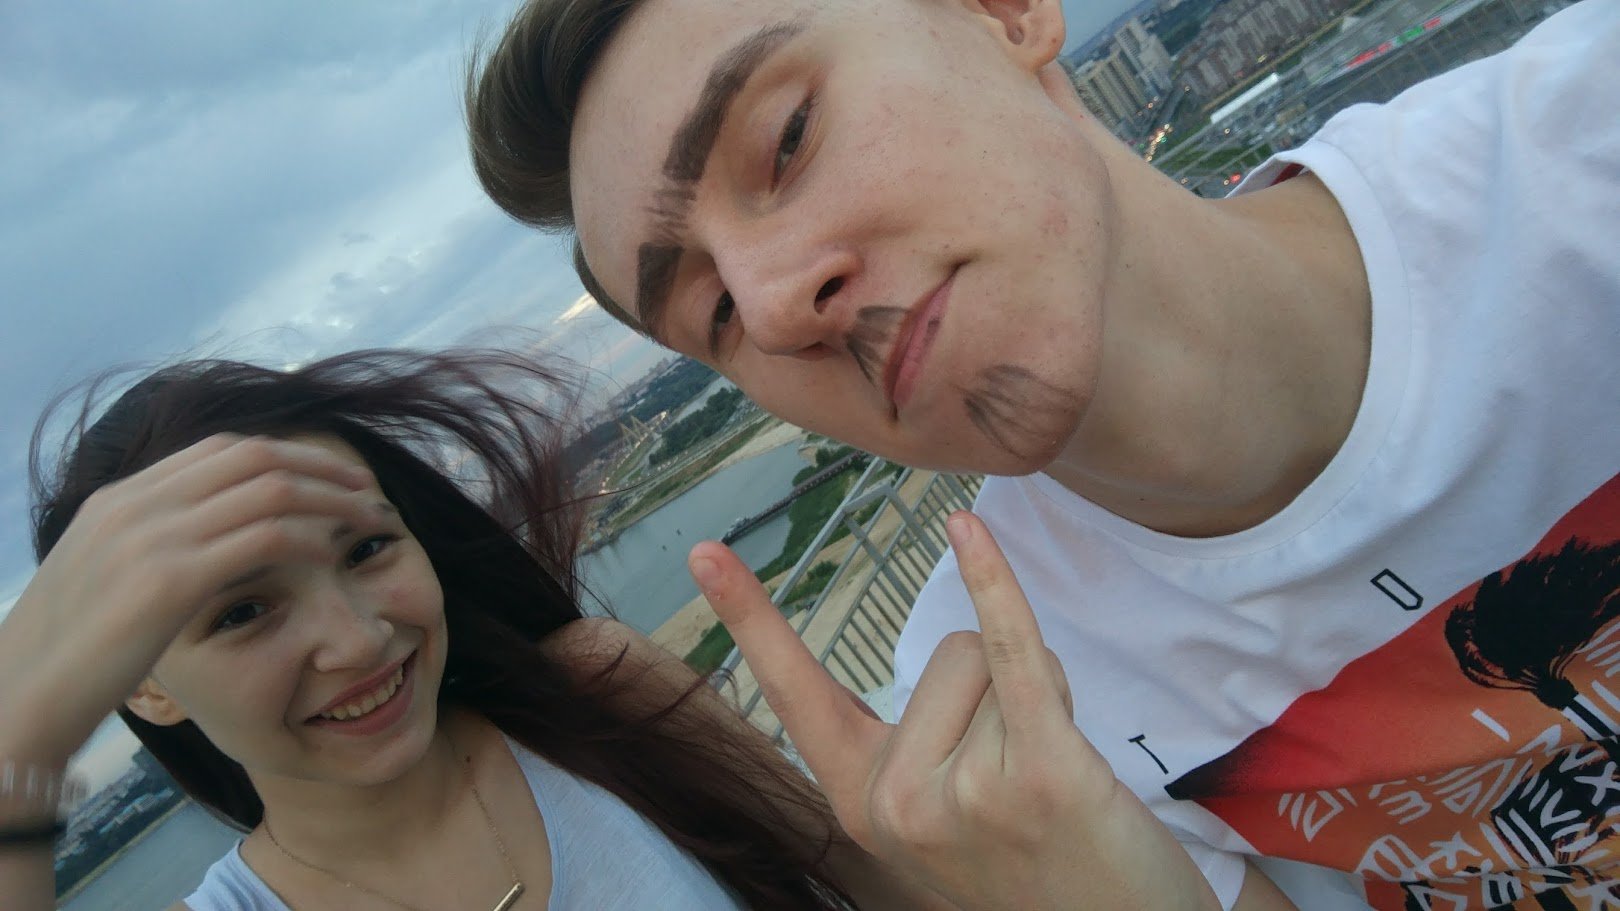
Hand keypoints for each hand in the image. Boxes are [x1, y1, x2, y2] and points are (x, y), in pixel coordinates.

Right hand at [0, 435, 377, 763]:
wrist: (17, 699)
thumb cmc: (65, 657)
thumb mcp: (101, 581)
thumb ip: (147, 549)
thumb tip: (198, 547)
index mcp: (120, 498)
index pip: (220, 449)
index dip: (285, 454)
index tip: (327, 474)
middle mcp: (136, 505)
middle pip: (254, 455)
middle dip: (319, 466)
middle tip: (364, 487)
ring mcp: (151, 538)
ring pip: (270, 489)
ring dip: (330, 499)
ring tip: (369, 516)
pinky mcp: (168, 581)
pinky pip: (263, 539)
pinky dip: (308, 538)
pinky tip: (332, 554)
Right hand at [689, 511, 1218, 910]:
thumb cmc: (1035, 864)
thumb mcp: (940, 816)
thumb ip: (916, 746)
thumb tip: (952, 641)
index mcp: (860, 803)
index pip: (794, 693)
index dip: (748, 617)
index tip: (703, 551)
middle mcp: (896, 803)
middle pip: (944, 652)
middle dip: (1000, 690)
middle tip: (1030, 771)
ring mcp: (962, 795)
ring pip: (992, 653)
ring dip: (1044, 692)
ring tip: (1059, 770)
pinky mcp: (1037, 775)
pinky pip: (1012, 651)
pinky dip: (992, 585)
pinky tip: (967, 530)